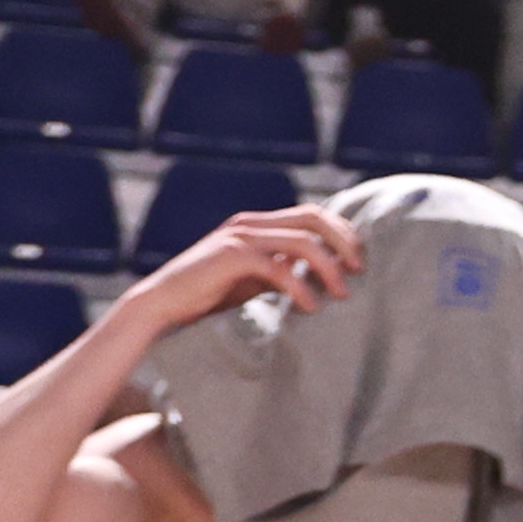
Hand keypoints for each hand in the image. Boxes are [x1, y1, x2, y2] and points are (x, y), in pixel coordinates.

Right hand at [139, 201, 360, 327]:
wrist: (162, 304)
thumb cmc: (210, 294)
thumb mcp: (255, 277)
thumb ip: (283, 268)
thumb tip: (323, 274)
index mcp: (258, 223)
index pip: (313, 213)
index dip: (342, 232)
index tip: (358, 261)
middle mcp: (251, 223)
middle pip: (314, 218)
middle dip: (345, 241)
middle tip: (360, 270)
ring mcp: (240, 236)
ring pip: (303, 242)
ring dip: (330, 268)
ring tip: (342, 294)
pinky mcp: (231, 257)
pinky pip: (279, 269)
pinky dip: (301, 288)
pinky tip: (310, 307)